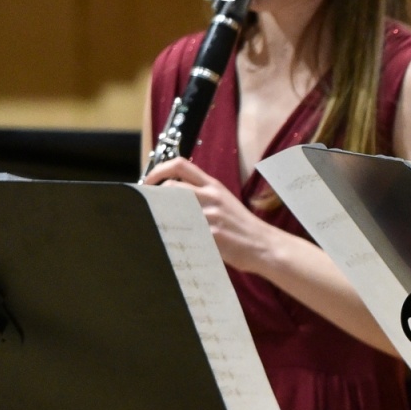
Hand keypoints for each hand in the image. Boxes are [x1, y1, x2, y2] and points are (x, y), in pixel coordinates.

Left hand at [144, 157, 277, 273]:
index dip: (157, 170)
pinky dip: (172, 237)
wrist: (264, 244)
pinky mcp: (212, 234)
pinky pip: (183, 232)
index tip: (147, 183)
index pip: (180, 164)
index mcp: (213, 185)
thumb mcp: (223, 202)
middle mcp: (211, 196)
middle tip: (147, 210)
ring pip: (172, 209)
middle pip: (170, 187)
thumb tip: (169, 198)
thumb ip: (201, 196)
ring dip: (160, 218)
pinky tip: (173, 244)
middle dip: (153, 198)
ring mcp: (211, 215)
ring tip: (158, 228)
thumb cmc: (241, 226)